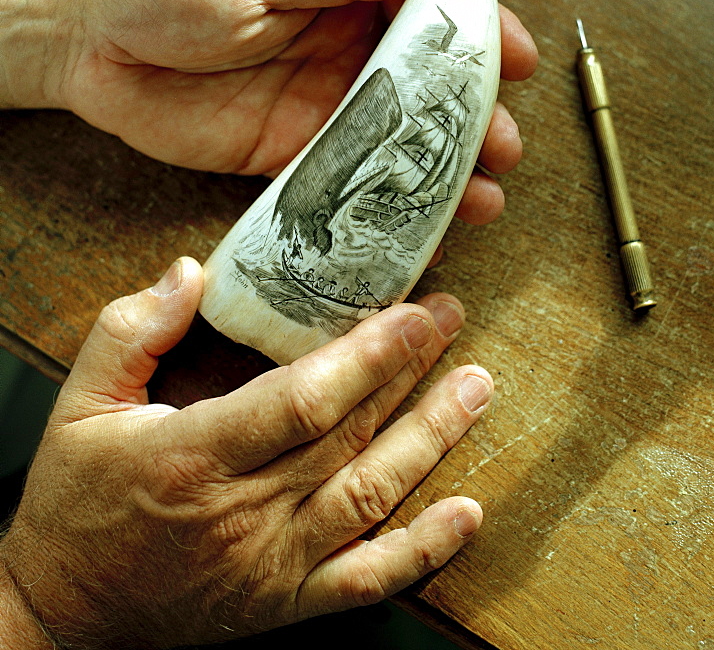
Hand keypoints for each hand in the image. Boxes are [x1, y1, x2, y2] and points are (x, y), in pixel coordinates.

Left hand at [0, 0, 536, 223]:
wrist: (93, 40)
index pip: (429, 8)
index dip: (479, 31)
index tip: (519, 57)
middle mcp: (341, 49)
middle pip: (425, 85)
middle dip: (471, 114)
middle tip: (501, 146)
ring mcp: (318, 105)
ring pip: (395, 140)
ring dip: (439, 167)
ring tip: (480, 196)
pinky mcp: (287, 153)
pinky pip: (346, 181)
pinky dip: (381, 202)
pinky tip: (416, 223)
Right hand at [0, 258, 492, 648]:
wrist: (65, 612)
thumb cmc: (76, 502)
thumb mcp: (77, 404)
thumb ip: (131, 330)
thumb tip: (192, 271)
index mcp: (196, 455)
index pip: (301, 398)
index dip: (366, 355)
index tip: (411, 311)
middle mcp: (244, 513)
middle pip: (350, 434)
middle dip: (410, 371)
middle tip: (450, 317)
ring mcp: (273, 564)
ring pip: (372, 496)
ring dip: (433, 439)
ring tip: (477, 387)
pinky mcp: (287, 601)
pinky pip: (366, 581)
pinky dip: (423, 550)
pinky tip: (467, 512)